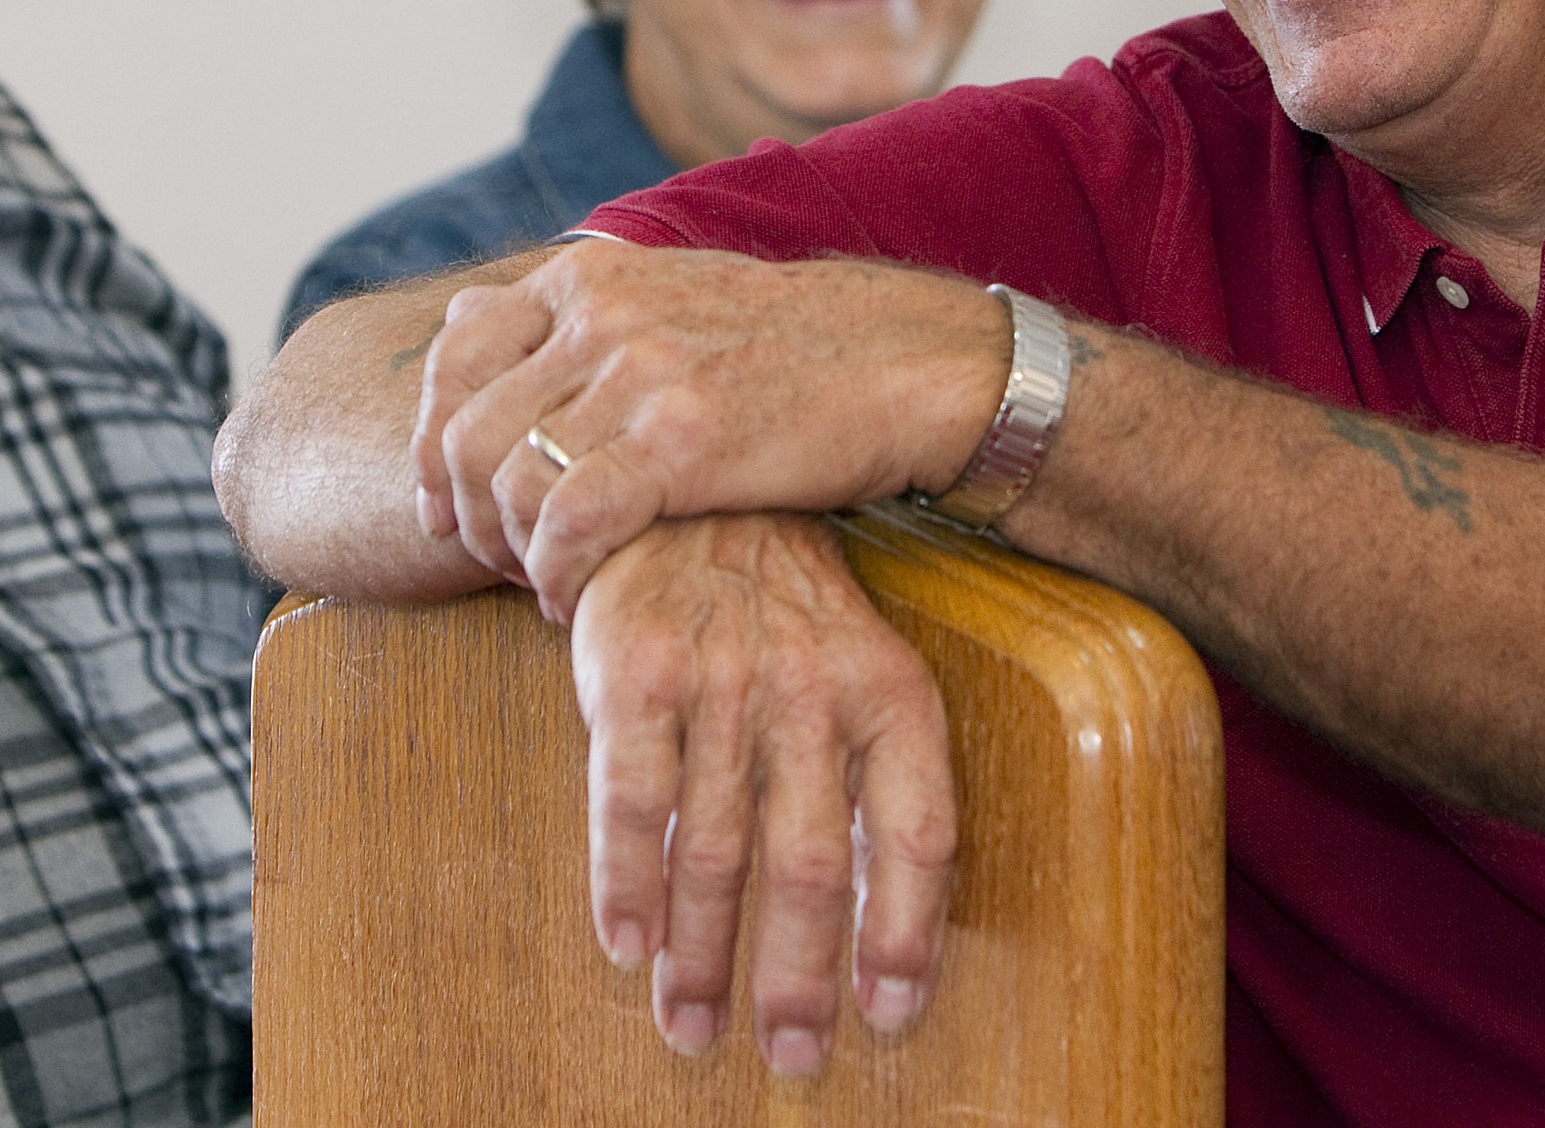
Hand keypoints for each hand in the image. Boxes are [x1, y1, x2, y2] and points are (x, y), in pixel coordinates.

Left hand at [410, 240, 1001, 615]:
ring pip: (508, 480)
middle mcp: (601, 314)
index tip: (444, 502)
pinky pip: (568, 521)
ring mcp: (639, 373)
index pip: (454, 353)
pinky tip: (572, 600)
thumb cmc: (789, 348)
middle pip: (465, 427)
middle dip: (460, 512)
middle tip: (486, 561)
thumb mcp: (669, 294)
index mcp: (589, 276)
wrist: (907, 363)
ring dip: (507, 553)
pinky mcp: (680, 442)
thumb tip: (466, 313)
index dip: (431, 440)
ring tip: (537, 584)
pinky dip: (553, 575)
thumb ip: (571, 312)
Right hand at [571, 514, 955, 1076]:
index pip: (918, 832)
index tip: (888, 1014)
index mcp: (888, 690)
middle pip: (810, 862)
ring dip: (701, 953)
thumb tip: (886, 925)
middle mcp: (810, 688)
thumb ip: (875, 776)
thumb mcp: (861, 665)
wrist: (688, 492)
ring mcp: (721, 678)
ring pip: (714, 848)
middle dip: (796, 976)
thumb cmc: (783, 608)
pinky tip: (627, 942)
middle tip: (788, 1053)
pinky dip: (625, 880)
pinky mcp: (636, 671)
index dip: (908, 933)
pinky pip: (631, 799)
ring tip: (691, 1024)